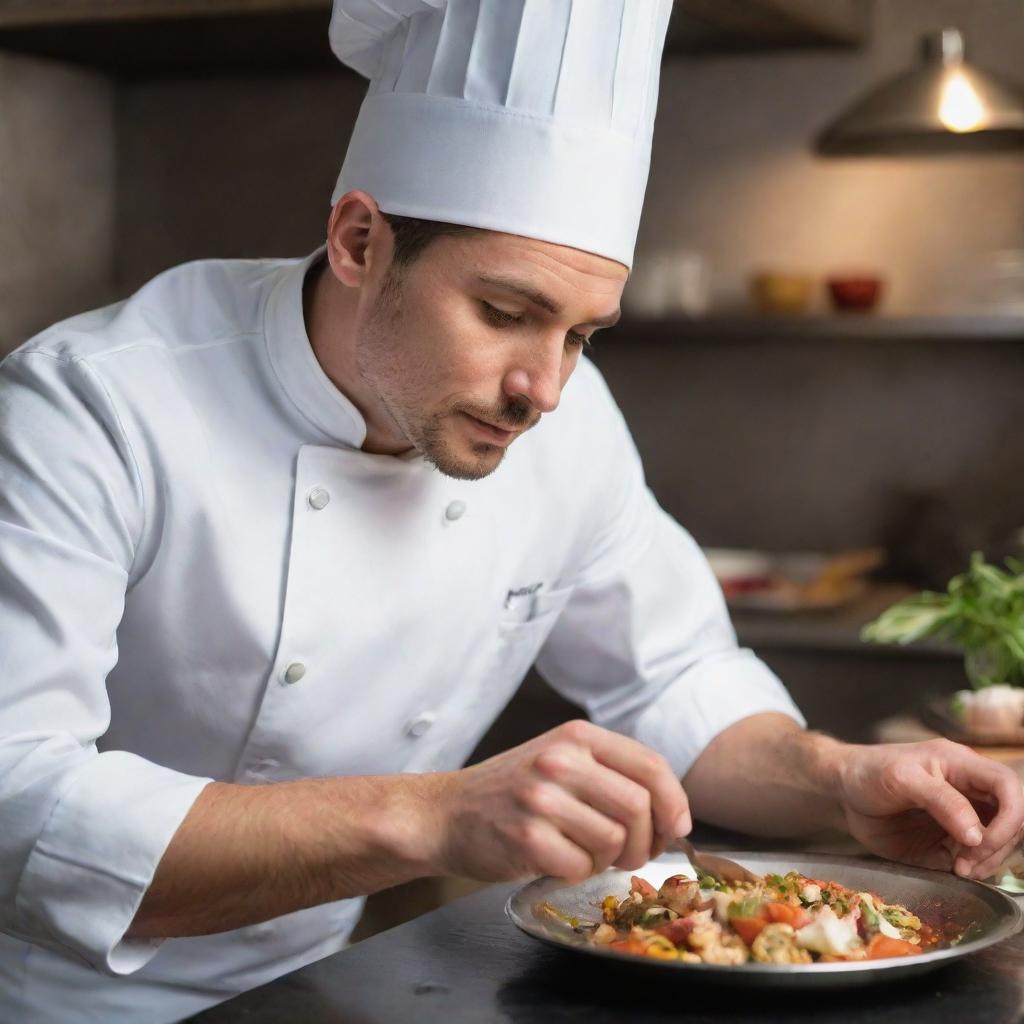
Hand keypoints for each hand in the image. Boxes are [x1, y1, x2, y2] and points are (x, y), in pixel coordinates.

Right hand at [424, 719, 690, 883]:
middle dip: (645, 841)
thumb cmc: (512, 793)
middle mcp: (560, 760)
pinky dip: (577, 874)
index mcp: (576, 736)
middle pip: (639, 807)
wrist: (445, 813)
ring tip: (582, 852)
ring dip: (607, 860)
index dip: (674, 801)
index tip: (676, 827)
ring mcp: (541, 798)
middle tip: (628, 853)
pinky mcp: (526, 838)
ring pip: (614, 841)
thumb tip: (672, 812)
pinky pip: (581, 868)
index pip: (650, 765)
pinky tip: (556, 861)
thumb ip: (610, 773)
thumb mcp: (560, 760)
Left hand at [835, 738, 1023, 877]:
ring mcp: (961, 818)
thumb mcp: (901, 778)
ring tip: (959, 870)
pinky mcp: (949, 842)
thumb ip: (941, 801)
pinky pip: (975, 859)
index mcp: (961, 765)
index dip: (1010, 816)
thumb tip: (976, 834)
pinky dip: (973, 870)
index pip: (1008, 786)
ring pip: (999, 843)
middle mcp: (969, 792)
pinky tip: (953, 871)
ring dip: (987, 862)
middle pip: (1011, 819)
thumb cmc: (868, 773)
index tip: (983, 841)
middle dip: (997, 845)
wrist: (842, 793)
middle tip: (966, 863)